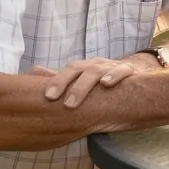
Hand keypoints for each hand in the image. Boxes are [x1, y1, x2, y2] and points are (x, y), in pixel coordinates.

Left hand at [40, 54, 154, 107]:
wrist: (136, 75)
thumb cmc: (104, 81)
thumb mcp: (81, 79)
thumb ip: (59, 78)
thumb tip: (32, 71)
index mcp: (84, 68)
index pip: (67, 71)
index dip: (57, 82)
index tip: (48, 97)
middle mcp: (96, 65)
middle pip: (79, 70)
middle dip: (68, 84)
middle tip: (62, 103)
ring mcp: (112, 67)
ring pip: (97, 71)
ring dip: (84, 85)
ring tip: (74, 101)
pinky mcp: (130, 71)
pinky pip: (122, 70)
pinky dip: (114, 75)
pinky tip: (106, 84)